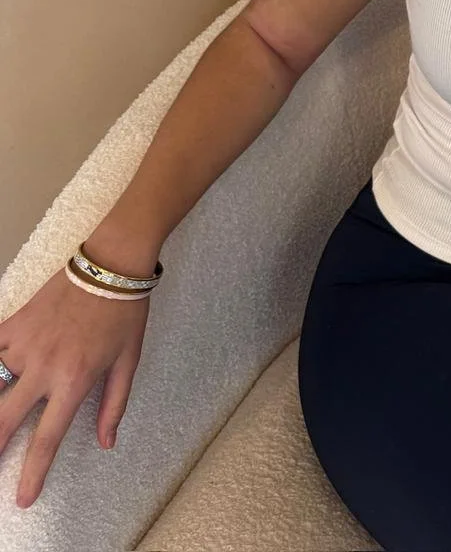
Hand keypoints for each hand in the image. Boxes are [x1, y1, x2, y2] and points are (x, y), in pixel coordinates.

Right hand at [0, 267, 148, 508]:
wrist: (111, 263)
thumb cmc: (124, 313)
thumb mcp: (128, 362)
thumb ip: (114, 405)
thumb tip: (106, 443)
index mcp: (74, 381)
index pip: (47, 438)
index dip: (33, 473)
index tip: (24, 497)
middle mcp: (43, 367)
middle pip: (3, 420)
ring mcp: (25, 344)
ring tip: (0, 414)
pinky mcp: (15, 323)